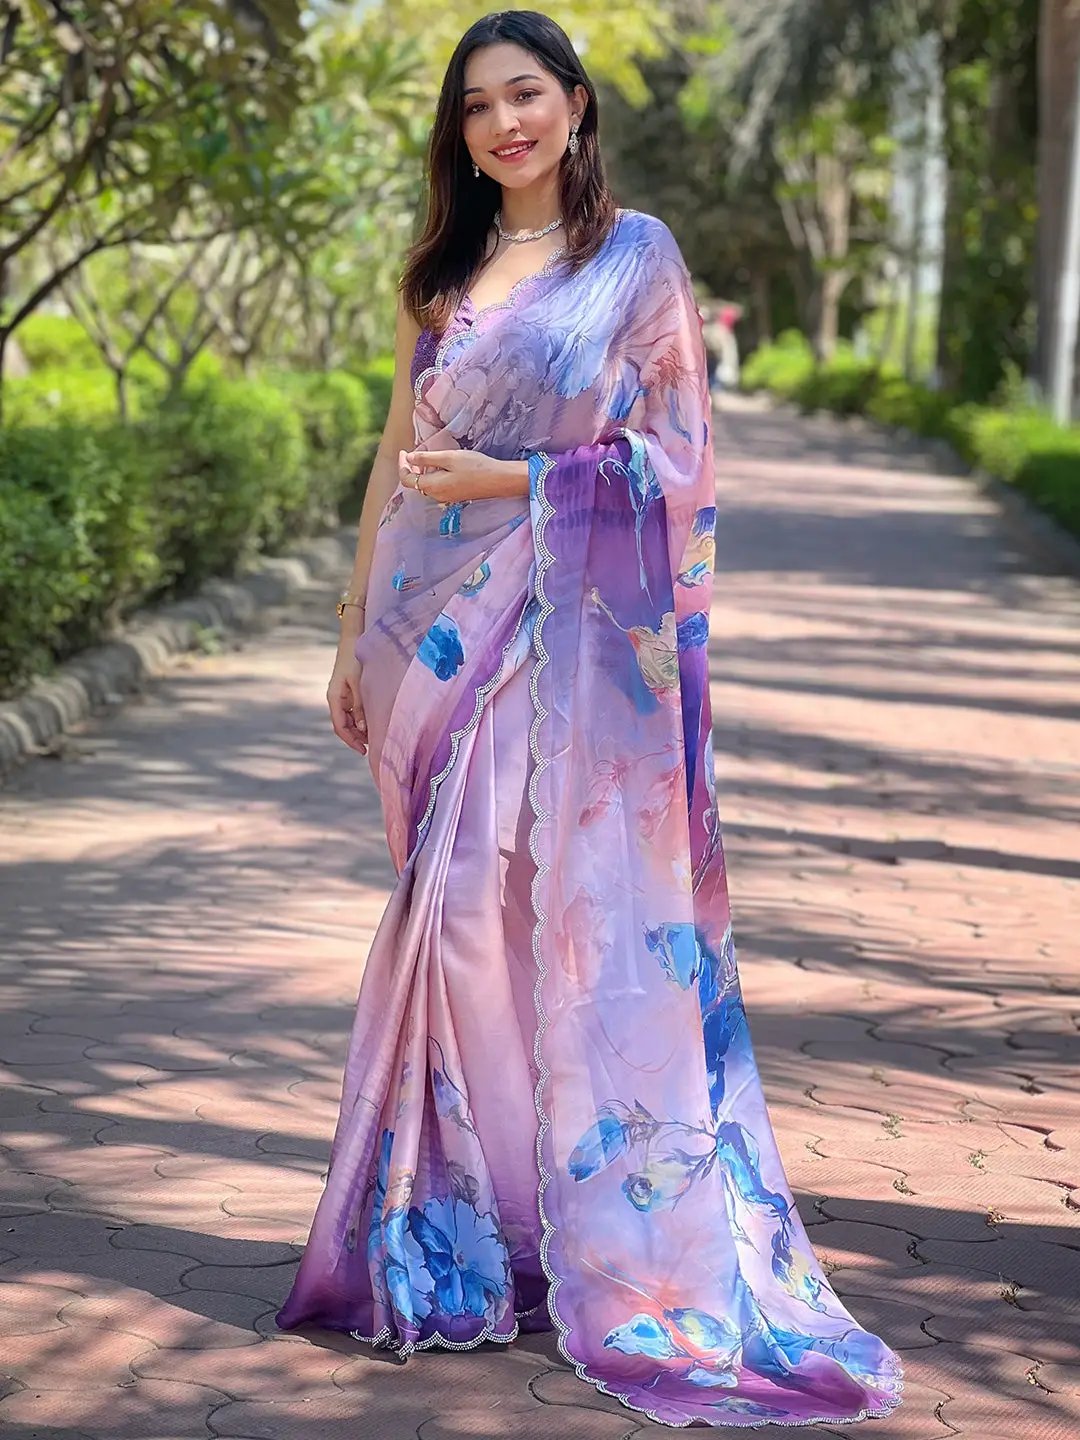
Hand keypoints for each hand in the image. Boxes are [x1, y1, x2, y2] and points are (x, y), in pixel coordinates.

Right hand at [327, 653, 367, 755]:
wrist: (354, 639)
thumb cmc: (356, 660)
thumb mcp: (359, 684)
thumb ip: (360, 706)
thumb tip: (362, 727)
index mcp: (334, 697)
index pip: (340, 726)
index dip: (351, 740)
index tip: (364, 750)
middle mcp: (336, 698)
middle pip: (344, 725)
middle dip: (356, 737)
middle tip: (372, 747)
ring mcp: (342, 695)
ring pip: (349, 719)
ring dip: (359, 729)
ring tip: (374, 737)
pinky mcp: (349, 691)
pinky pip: (353, 710)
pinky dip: (361, 719)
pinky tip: (372, 723)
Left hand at [398, 448, 527, 502]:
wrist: (498, 480)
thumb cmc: (475, 467)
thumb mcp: (449, 457)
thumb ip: (427, 458)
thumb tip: (410, 458)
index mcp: (433, 486)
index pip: (407, 479)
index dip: (402, 465)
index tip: (404, 451)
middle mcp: (437, 495)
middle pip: (416, 483)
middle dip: (411, 468)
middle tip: (414, 452)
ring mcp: (446, 497)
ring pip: (426, 485)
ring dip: (422, 472)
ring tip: (427, 457)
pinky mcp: (454, 495)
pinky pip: (436, 487)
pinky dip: (432, 476)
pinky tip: (440, 466)